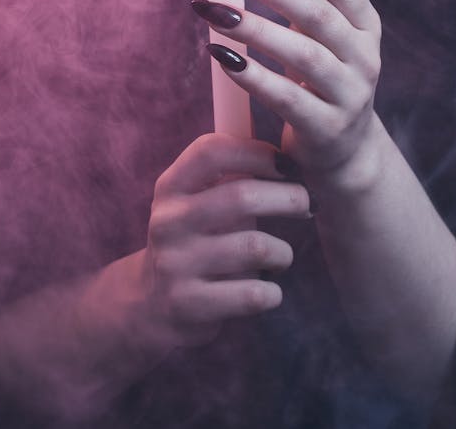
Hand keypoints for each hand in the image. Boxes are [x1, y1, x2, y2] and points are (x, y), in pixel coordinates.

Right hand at [140, 133, 311, 348]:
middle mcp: (169, 221)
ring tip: (280, 257)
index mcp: (171, 187)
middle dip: (289, 197)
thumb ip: (231, 175)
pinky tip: (268, 290)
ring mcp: (175, 264)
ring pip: (256, 247)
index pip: (213, 151)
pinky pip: (253, 294)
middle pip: (243, 196)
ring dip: (282, 253)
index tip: (287, 164)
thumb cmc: (194, 240)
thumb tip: (288, 152)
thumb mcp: (196, 201)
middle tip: (307, 204)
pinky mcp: (188, 305)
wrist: (148, 304)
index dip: (258, 151)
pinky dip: (272, 293)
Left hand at [195, 0, 380, 185]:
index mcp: (365, 23)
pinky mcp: (327, 130)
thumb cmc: (329, 73)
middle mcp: (365, 56)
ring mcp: (349, 95)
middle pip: (318, 13)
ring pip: (303, 55)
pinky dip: (253, 76)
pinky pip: (288, 100)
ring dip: (253, 28)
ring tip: (210, 9)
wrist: (344, 150)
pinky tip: (219, 55)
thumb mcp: (338, 26)